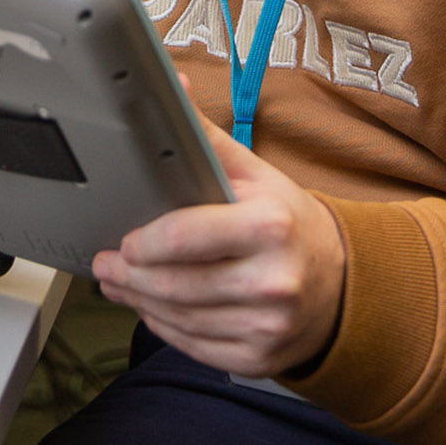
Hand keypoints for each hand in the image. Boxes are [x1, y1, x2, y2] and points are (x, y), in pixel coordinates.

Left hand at [93, 112, 346, 378]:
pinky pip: (195, 346)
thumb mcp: (254, 174)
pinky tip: (153, 309)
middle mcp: (274, 279)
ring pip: (180, 320)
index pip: (187, 237)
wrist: (340, 282)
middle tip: (105, 265)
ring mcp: (268, 325)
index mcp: (271, 225)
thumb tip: (174, 85)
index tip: (123, 240)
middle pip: (176, 285)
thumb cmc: (286, 221)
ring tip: (120, 284)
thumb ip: (206, 137)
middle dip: (129, 276)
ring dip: (140, 302)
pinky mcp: (260, 358)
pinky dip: (166, 328)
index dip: (145, 242)